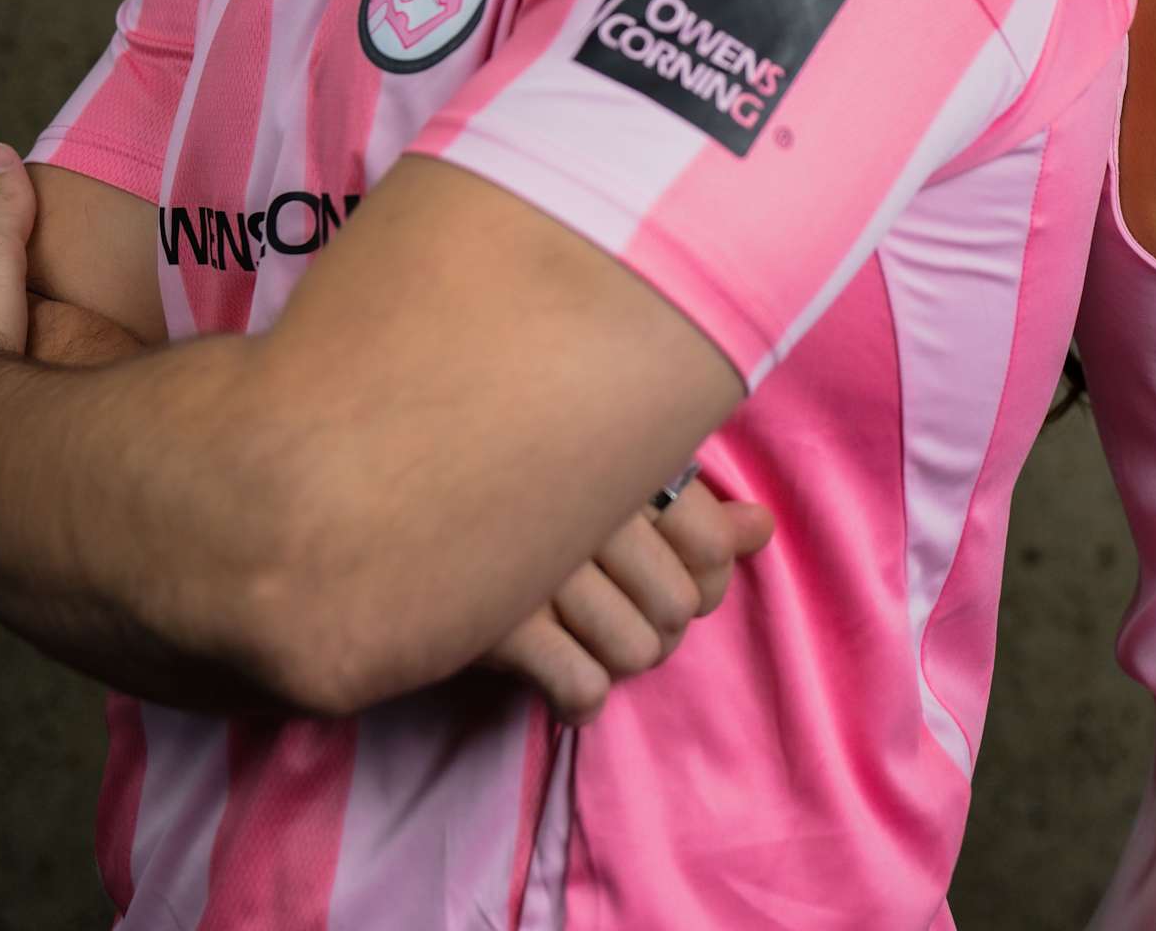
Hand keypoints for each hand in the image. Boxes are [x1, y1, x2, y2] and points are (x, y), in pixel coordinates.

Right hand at [483, 477, 773, 723]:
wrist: (394, 498)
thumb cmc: (522, 488)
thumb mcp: (612, 485)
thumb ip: (693, 510)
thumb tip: (761, 529)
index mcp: (621, 456)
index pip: (711, 546)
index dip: (707, 581)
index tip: (674, 576)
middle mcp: (588, 503)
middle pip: (675, 607)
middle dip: (657, 626)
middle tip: (619, 610)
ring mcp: (542, 561)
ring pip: (635, 651)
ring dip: (615, 659)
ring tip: (584, 636)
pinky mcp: (497, 618)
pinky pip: (581, 688)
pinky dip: (579, 699)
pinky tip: (558, 676)